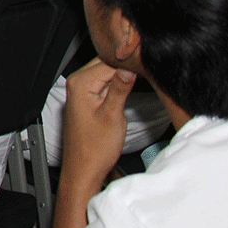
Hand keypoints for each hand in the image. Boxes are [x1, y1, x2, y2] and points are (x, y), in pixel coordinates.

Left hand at [60, 57, 135, 190]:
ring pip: (107, 72)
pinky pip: (105, 83)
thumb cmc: (94, 149)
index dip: (130, 60)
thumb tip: (129, 68)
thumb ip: (120, 88)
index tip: (148, 58)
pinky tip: (132, 83)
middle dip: (127, 64)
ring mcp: (82, 90)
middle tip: (150, 65)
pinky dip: (118, 82)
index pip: (109, 60)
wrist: (84, 169)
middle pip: (107, 63)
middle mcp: (77, 83)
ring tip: (145, 73)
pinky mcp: (88, 98)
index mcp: (80, 83)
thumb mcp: (113, 116)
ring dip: (124, 73)